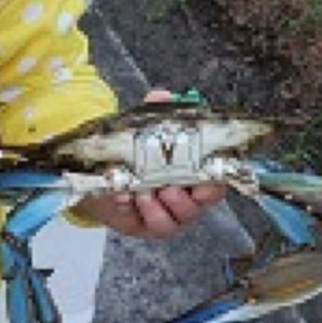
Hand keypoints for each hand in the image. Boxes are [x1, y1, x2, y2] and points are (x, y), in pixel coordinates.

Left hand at [76, 89, 226, 241]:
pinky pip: (147, 224)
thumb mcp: (146, 133)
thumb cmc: (138, 157)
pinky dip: (135, 210)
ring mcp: (165, 216)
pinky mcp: (144, 226)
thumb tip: (162, 96)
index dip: (214, 185)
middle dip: (184, 199)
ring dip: (159, 207)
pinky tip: (125, 197)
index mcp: (194, 179)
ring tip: (144, 192)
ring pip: (172, 221)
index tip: (204, 179)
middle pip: (196, 207)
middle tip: (169, 187)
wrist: (106, 178)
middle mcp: (184, 201)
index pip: (215, 185)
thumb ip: (156, 115)